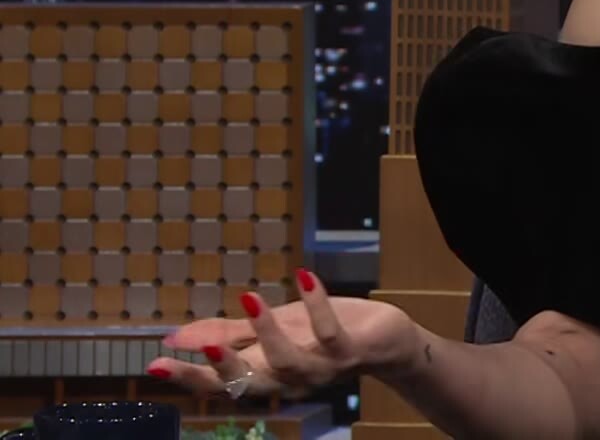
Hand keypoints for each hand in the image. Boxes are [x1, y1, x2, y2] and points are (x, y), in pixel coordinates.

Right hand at [145, 269, 419, 399]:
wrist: (385, 340)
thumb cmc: (323, 334)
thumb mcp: (271, 330)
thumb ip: (227, 334)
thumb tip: (175, 337)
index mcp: (267, 375)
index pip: (222, 384)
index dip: (189, 377)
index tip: (154, 365)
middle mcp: (290, 380)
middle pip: (249, 381)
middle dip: (220, 367)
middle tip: (195, 344)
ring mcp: (321, 368)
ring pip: (288, 361)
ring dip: (266, 332)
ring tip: (248, 298)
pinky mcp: (350, 350)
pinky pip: (329, 332)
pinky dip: (316, 304)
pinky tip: (303, 277)